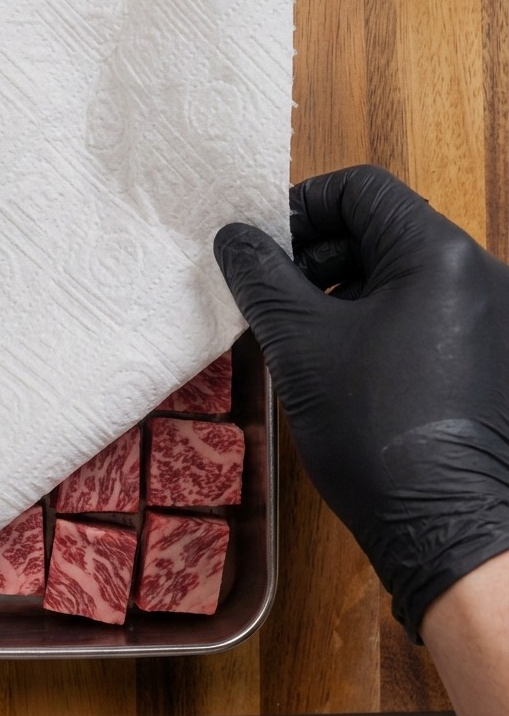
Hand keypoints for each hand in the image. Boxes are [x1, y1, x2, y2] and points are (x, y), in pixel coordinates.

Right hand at [214, 165, 508, 640]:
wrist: (444, 526)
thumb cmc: (369, 426)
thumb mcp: (298, 344)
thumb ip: (261, 276)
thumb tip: (233, 236)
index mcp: (437, 253)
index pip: (360, 189)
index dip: (301, 209)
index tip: (263, 253)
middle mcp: (478, 272)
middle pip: (383, 229)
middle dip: (319, 256)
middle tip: (277, 301)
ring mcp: (490, 315)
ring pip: (401, 273)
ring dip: (344, 290)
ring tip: (304, 339)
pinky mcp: (489, 354)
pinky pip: (424, 310)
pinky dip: (376, 320)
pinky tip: (343, 365)